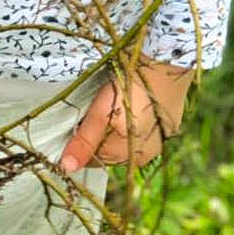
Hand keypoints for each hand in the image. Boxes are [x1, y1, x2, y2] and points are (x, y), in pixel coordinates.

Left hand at [59, 57, 194, 174]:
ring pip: (124, 142)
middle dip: (99, 135)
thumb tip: (66, 168)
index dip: (81, 141)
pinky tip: (132, 106)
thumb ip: (84, 141)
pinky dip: (133, 123)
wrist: (166, 66)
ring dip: (116, 129)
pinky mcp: (166, 130)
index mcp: (123, 155)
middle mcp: (141, 156)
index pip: (91, 159)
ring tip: (115, 105)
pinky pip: (141, 133)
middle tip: (98, 108)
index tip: (81, 119)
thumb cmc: (130, 88)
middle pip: (108, 151)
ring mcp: (156, 143)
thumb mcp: (101, 112)